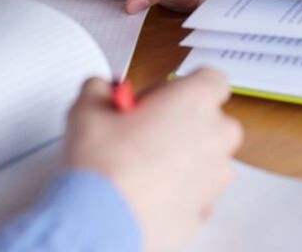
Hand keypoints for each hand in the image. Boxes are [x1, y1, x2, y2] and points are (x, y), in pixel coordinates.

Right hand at [65, 69, 242, 251]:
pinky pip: (197, 192)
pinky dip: (179, 190)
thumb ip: (100, 89)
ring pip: (208, 158)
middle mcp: (214, 137)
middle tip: (144, 131)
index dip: (181, 86)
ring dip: (184, 157)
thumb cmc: (102, 165)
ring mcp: (214, 178)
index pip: (212, 78)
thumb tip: (101, 90)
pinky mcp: (204, 211)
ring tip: (142, 166)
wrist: (100, 222)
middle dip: (184, 123)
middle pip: (213, 120)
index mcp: (195, 101)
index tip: (154, 99)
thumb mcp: (87, 109)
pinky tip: (147, 192)